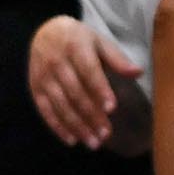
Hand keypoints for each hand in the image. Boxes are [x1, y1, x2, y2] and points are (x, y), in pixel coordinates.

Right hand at [27, 15, 129, 147]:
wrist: (45, 32)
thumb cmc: (79, 40)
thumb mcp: (99, 42)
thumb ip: (117, 59)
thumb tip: (138, 72)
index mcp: (75, 47)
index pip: (89, 71)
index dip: (100, 90)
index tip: (112, 109)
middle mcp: (56, 62)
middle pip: (75, 92)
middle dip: (91, 115)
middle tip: (106, 134)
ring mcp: (43, 76)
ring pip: (61, 105)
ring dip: (77, 126)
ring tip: (94, 142)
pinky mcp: (35, 88)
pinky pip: (45, 110)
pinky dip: (58, 127)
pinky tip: (72, 140)